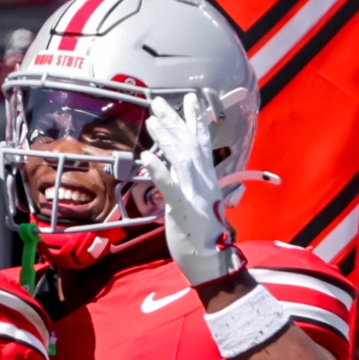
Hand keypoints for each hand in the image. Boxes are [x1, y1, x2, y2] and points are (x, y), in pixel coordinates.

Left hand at [141, 93, 243, 286]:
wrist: (212, 262)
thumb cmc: (204, 236)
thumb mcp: (200, 204)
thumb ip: (192, 186)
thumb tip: (180, 172)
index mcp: (208, 179)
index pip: (202, 142)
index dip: (195, 119)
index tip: (190, 98)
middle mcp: (204, 182)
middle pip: (189, 143)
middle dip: (174, 120)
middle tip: (158, 101)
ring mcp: (195, 194)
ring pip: (180, 158)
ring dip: (165, 138)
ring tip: (151, 120)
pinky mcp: (184, 210)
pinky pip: (170, 187)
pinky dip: (159, 171)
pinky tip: (146, 156)